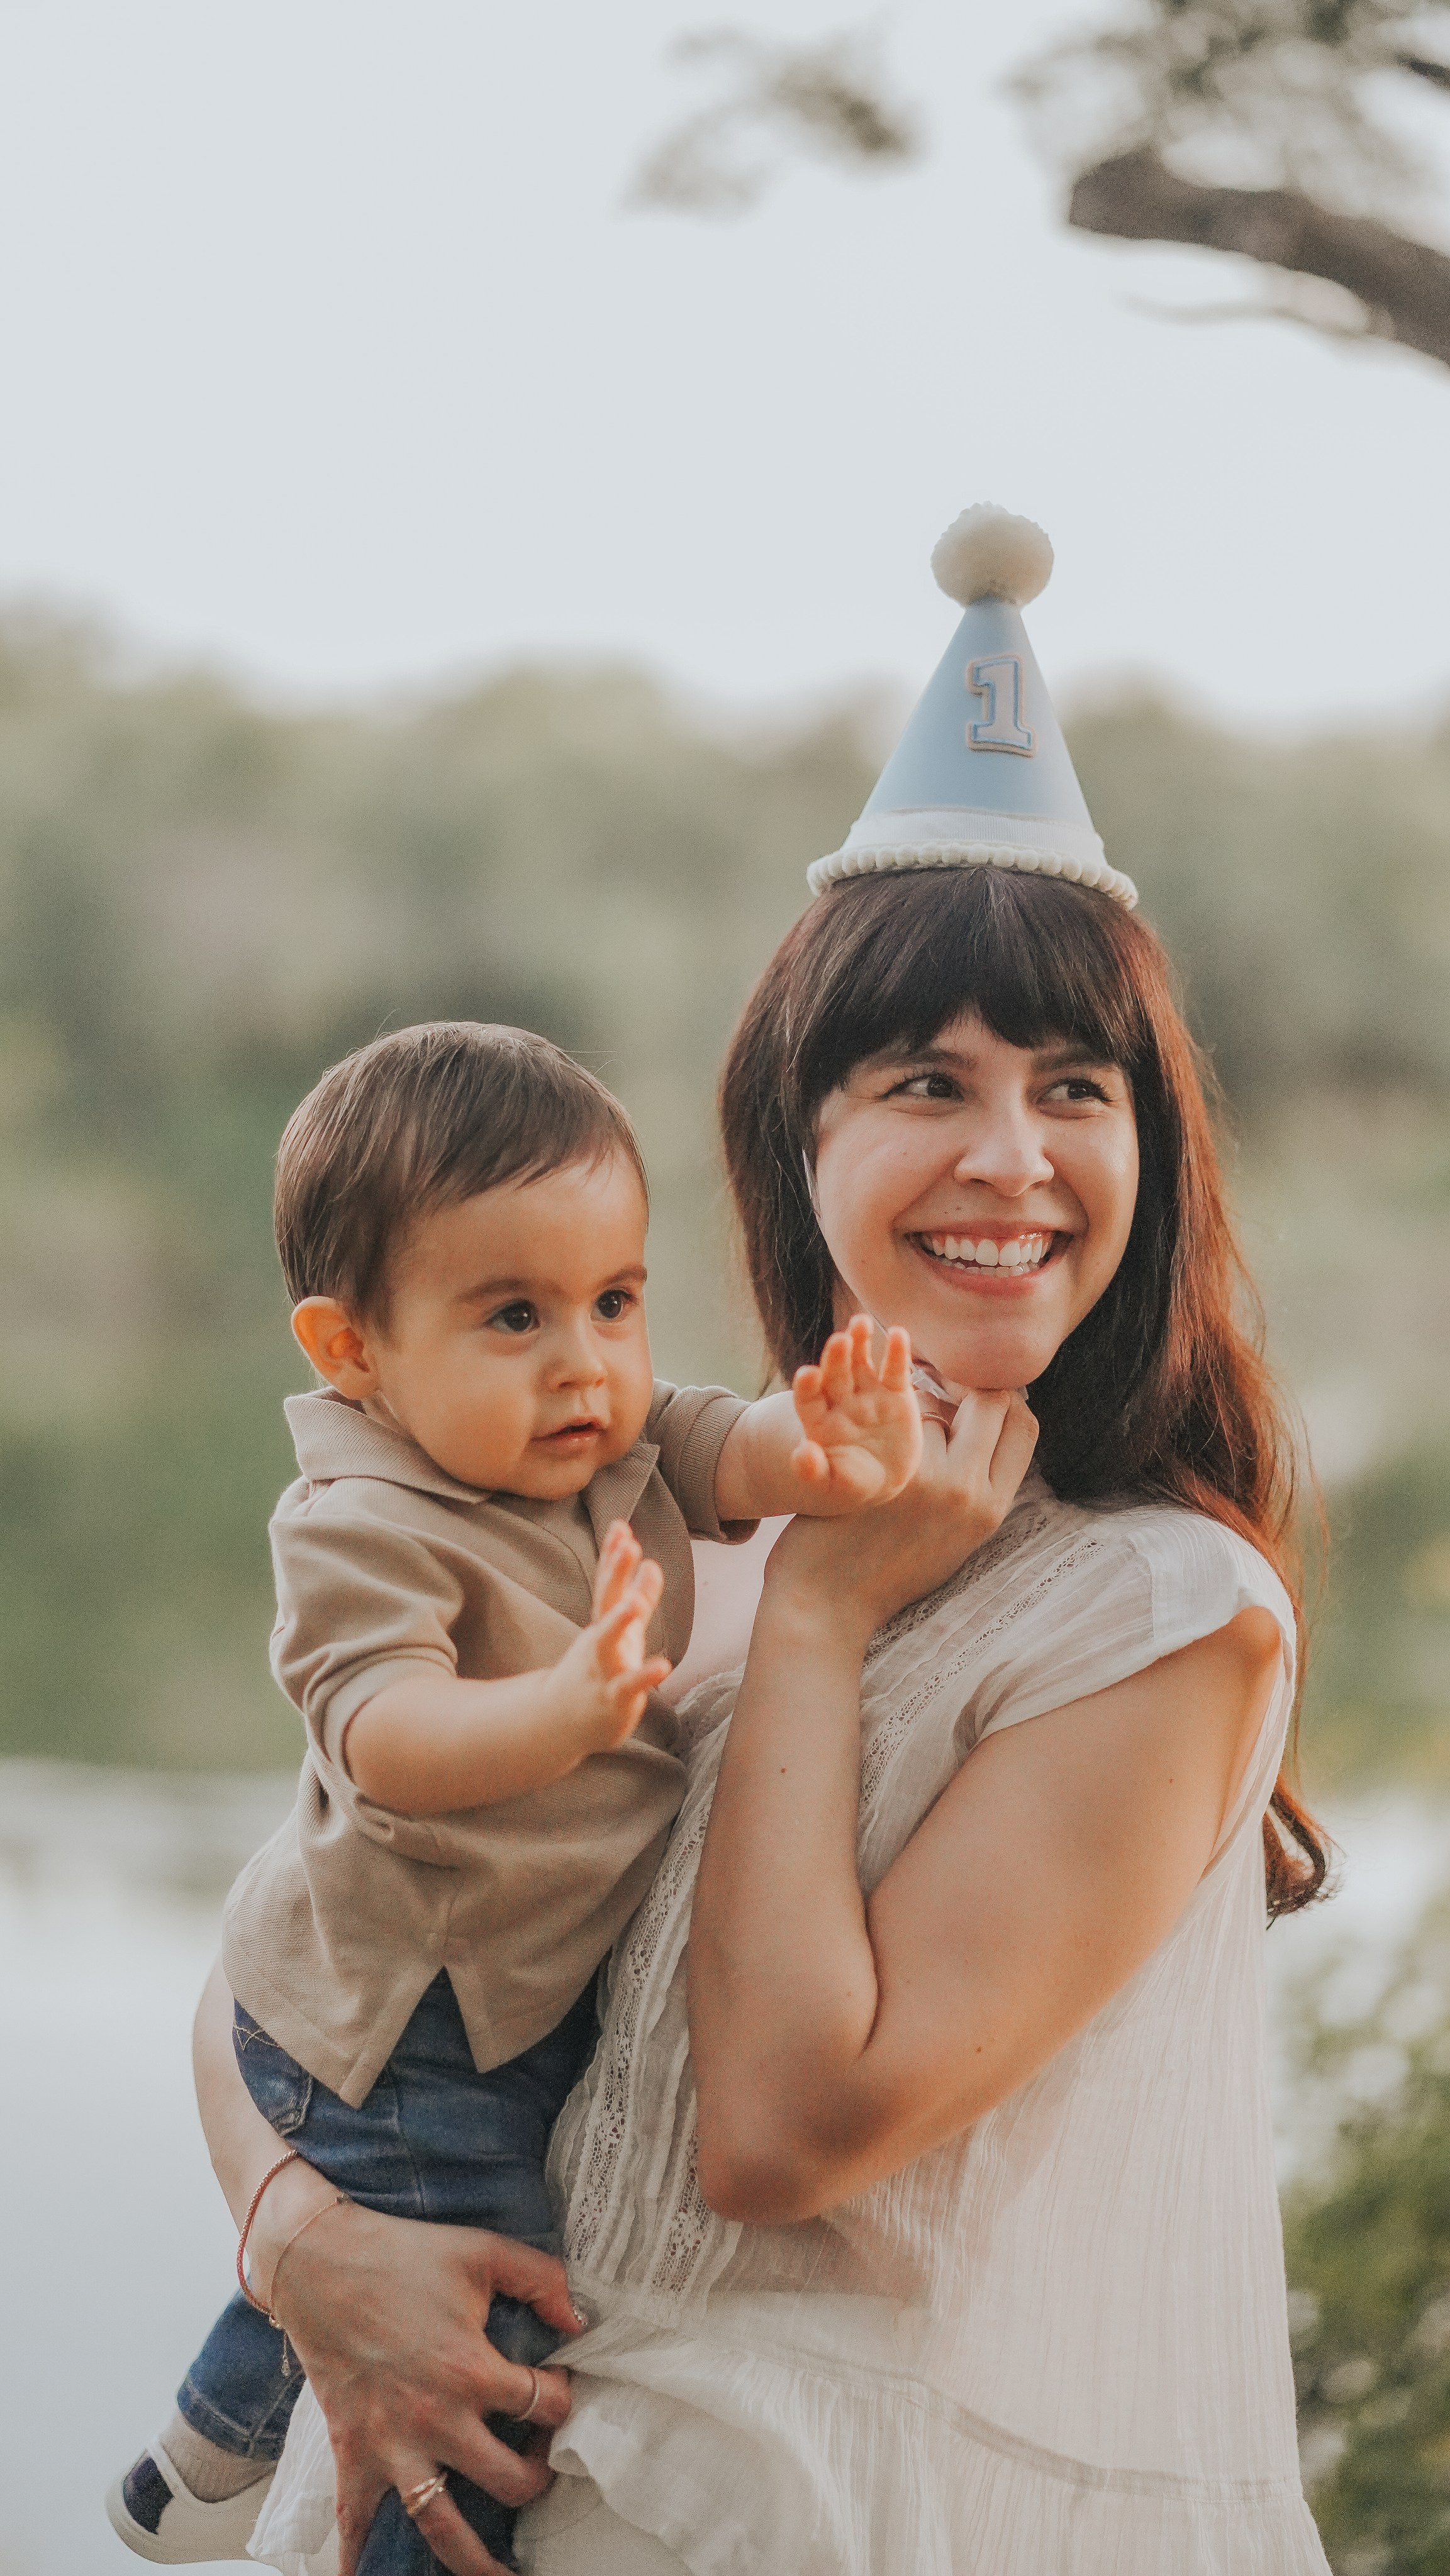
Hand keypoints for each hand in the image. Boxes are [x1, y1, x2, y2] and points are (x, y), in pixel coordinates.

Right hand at [262, 2195, 580, 2575]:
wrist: (318, 2262)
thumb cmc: (403, 2255)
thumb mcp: (482, 2252)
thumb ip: (540, 2278)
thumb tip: (577, 2320)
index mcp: (472, 2370)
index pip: (543, 2406)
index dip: (563, 2398)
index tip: (559, 2388)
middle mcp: (436, 2420)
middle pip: (509, 2481)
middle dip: (536, 2479)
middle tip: (538, 2468)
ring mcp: (392, 2446)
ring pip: (442, 2526)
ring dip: (473, 2562)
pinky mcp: (352, 2454)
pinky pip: (355, 2524)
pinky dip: (360, 2560)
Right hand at [546, 1520, 670, 1756]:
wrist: (563, 1722)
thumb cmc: (599, 1670)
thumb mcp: (622, 1632)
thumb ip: (639, 1597)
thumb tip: (652, 1564)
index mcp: (603, 1623)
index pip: (607, 1583)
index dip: (614, 1556)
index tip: (620, 1526)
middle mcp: (599, 1641)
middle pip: (605, 1602)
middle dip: (615, 1573)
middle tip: (628, 1544)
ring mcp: (603, 1669)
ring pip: (608, 1644)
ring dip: (619, 1622)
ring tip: (634, 1603)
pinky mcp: (614, 1698)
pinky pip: (629, 1686)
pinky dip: (644, 1675)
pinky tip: (663, 1665)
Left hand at [768, 1386, 1038, 1638]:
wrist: (825, 1605)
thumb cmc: (885, 1570)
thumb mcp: (953, 1539)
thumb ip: (976, 1490)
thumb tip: (991, 1438)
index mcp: (992, 1510)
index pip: (1025, 1426)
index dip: (1003, 1400)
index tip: (972, 1396)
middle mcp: (968, 1492)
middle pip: (993, 1401)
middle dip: (963, 1386)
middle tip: (931, 1384)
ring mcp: (928, 1480)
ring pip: (936, 1404)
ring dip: (913, 1403)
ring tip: (881, 1417)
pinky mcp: (885, 1472)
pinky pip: (893, 1415)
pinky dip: (875, 1414)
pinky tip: (856, 1424)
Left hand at [789, 1316, 922, 1511]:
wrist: (885, 1478)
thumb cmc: (852, 1481)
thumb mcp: (832, 1483)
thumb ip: (813, 1470)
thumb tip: (801, 1453)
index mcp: (819, 1419)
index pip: (808, 1398)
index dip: (807, 1386)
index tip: (807, 1374)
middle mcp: (840, 1399)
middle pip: (835, 1373)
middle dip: (836, 1357)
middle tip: (839, 1340)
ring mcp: (868, 1392)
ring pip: (861, 1361)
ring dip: (860, 1341)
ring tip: (861, 1322)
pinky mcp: (895, 1392)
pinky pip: (895, 1370)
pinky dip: (897, 1352)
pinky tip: (899, 1334)